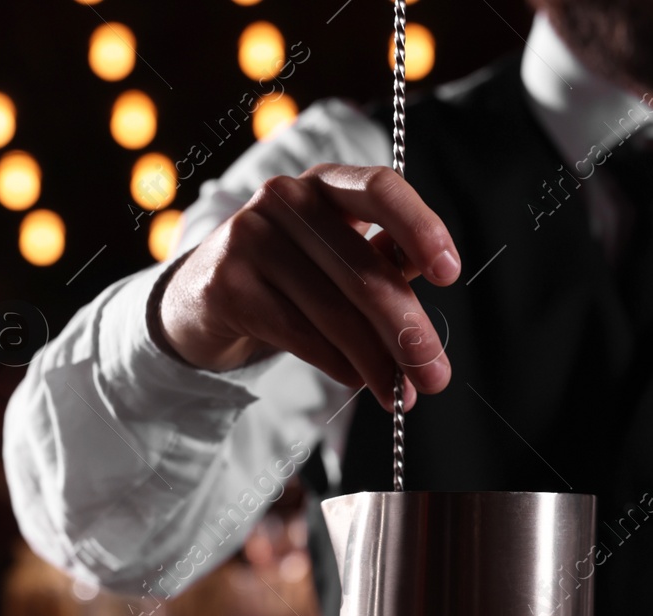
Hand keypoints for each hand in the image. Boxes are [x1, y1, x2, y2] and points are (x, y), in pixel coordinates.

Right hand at [156, 164, 459, 410]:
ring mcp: (250, 236)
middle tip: (435, 376)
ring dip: (376, 363)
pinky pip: (300, 334)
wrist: (203, 297)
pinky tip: (356, 379)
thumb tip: (433, 292)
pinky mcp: (226, 283)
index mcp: (327, 184)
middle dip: (408, 333)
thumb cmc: (291, 276)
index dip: (420, 227)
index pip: (381, 188)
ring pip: (335, 312)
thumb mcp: (342, 258)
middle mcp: (286, 198)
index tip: (449, 274)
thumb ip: (388, 263)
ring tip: (400, 395)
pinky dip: (338, 364)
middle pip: (365, 271)